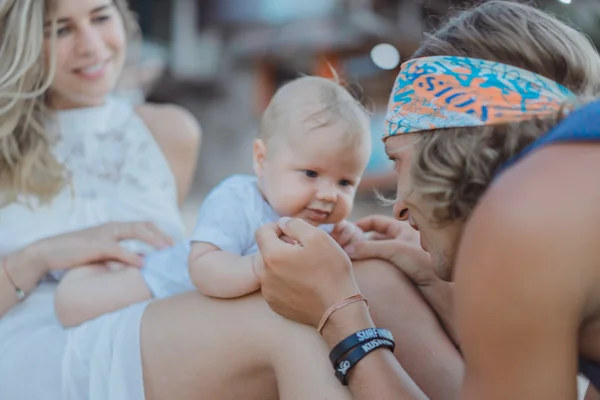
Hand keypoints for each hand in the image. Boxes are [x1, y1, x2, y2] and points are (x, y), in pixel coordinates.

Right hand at [34, 221, 172, 272]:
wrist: (48, 252)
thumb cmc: (76, 254)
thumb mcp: (102, 253)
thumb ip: (120, 254)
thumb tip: (140, 262)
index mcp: (114, 227)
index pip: (143, 225)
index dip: (160, 232)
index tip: (174, 243)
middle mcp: (112, 226)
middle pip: (144, 225)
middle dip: (162, 235)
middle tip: (176, 248)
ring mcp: (104, 234)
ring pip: (136, 231)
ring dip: (154, 240)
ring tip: (166, 251)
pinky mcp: (96, 245)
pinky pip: (118, 249)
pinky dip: (132, 256)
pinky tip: (143, 263)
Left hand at [255, 217, 360, 326]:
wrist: (338, 309)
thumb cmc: (331, 271)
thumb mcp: (318, 237)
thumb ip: (295, 224)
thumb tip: (282, 223)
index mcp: (272, 255)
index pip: (262, 231)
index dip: (277, 227)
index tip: (293, 233)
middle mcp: (264, 275)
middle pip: (264, 250)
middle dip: (279, 245)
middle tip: (301, 250)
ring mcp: (268, 292)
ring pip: (268, 268)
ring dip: (281, 263)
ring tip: (302, 267)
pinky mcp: (275, 304)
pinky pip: (273, 285)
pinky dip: (283, 280)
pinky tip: (302, 282)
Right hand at [346, 215, 436, 286]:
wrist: (440, 287)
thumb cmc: (422, 262)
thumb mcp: (394, 250)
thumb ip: (369, 247)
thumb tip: (347, 248)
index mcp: (402, 227)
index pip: (375, 221)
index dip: (360, 225)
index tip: (346, 232)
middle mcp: (400, 239)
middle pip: (373, 237)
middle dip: (359, 241)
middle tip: (345, 248)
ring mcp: (400, 254)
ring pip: (376, 251)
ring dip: (364, 254)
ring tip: (351, 260)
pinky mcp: (400, 269)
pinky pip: (380, 263)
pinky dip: (370, 264)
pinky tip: (362, 270)